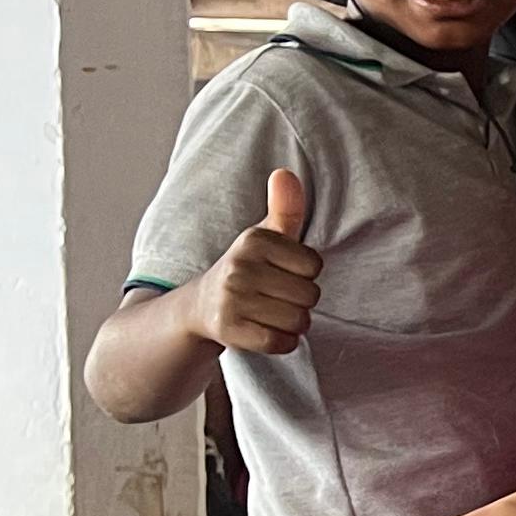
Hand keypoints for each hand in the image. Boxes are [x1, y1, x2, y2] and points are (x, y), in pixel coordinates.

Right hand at [188, 170, 323, 357]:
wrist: (201, 306)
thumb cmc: (248, 269)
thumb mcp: (267, 237)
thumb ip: (285, 209)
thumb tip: (285, 172)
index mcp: (254, 240)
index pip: (314, 266)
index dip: (305, 274)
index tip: (281, 273)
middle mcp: (240, 266)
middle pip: (309, 295)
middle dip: (300, 301)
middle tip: (274, 297)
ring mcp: (232, 299)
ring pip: (298, 321)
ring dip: (292, 324)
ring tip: (270, 313)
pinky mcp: (229, 330)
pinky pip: (281, 343)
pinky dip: (281, 342)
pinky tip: (265, 330)